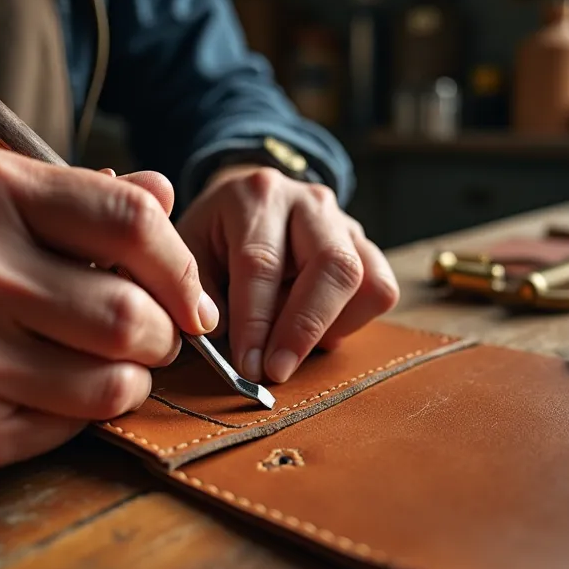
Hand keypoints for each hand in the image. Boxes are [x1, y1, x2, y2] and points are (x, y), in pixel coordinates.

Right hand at [0, 145, 215, 477]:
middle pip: (132, 314)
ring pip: (112, 383)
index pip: (133, 223)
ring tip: (103, 365)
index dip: (182, 269)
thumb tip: (165, 192)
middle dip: (163, 334)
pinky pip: (70, 428)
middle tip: (151, 337)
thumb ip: (81, 198)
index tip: (192, 299)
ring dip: (128, 379)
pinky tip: (43, 391)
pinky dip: (78, 414)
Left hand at [176, 165, 399, 383]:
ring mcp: (345, 223)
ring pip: (366, 280)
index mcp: (257, 197)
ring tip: (294, 345)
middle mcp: (309, 202)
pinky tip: (317, 329)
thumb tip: (220, 339)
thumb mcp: (189, 249)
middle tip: (278, 371)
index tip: (249, 366)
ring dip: (331, 327)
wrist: (250, 199)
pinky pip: (379, 291)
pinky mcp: (366, 246)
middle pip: (332, 265)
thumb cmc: (216, 234)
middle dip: (305, 328)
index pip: (263, 264)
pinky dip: (351, 322)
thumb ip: (197, 291)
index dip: (256, 322)